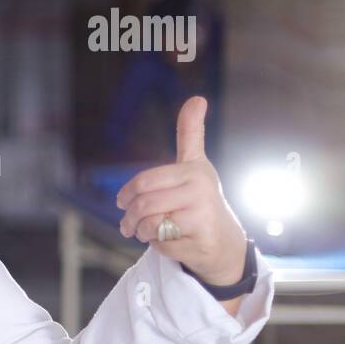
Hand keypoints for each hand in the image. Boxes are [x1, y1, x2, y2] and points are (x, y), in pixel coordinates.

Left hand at [115, 96, 248, 286]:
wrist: (224, 240)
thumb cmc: (201, 199)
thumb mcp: (195, 164)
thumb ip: (190, 133)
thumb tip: (197, 98)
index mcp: (193, 169)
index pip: (144, 182)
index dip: (126, 194)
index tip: (120, 202)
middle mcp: (200, 188)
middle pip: (143, 204)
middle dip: (129, 217)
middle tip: (126, 225)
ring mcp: (202, 212)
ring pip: (149, 223)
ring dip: (141, 231)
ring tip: (145, 232)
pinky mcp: (201, 235)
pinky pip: (160, 240)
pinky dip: (157, 244)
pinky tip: (171, 241)